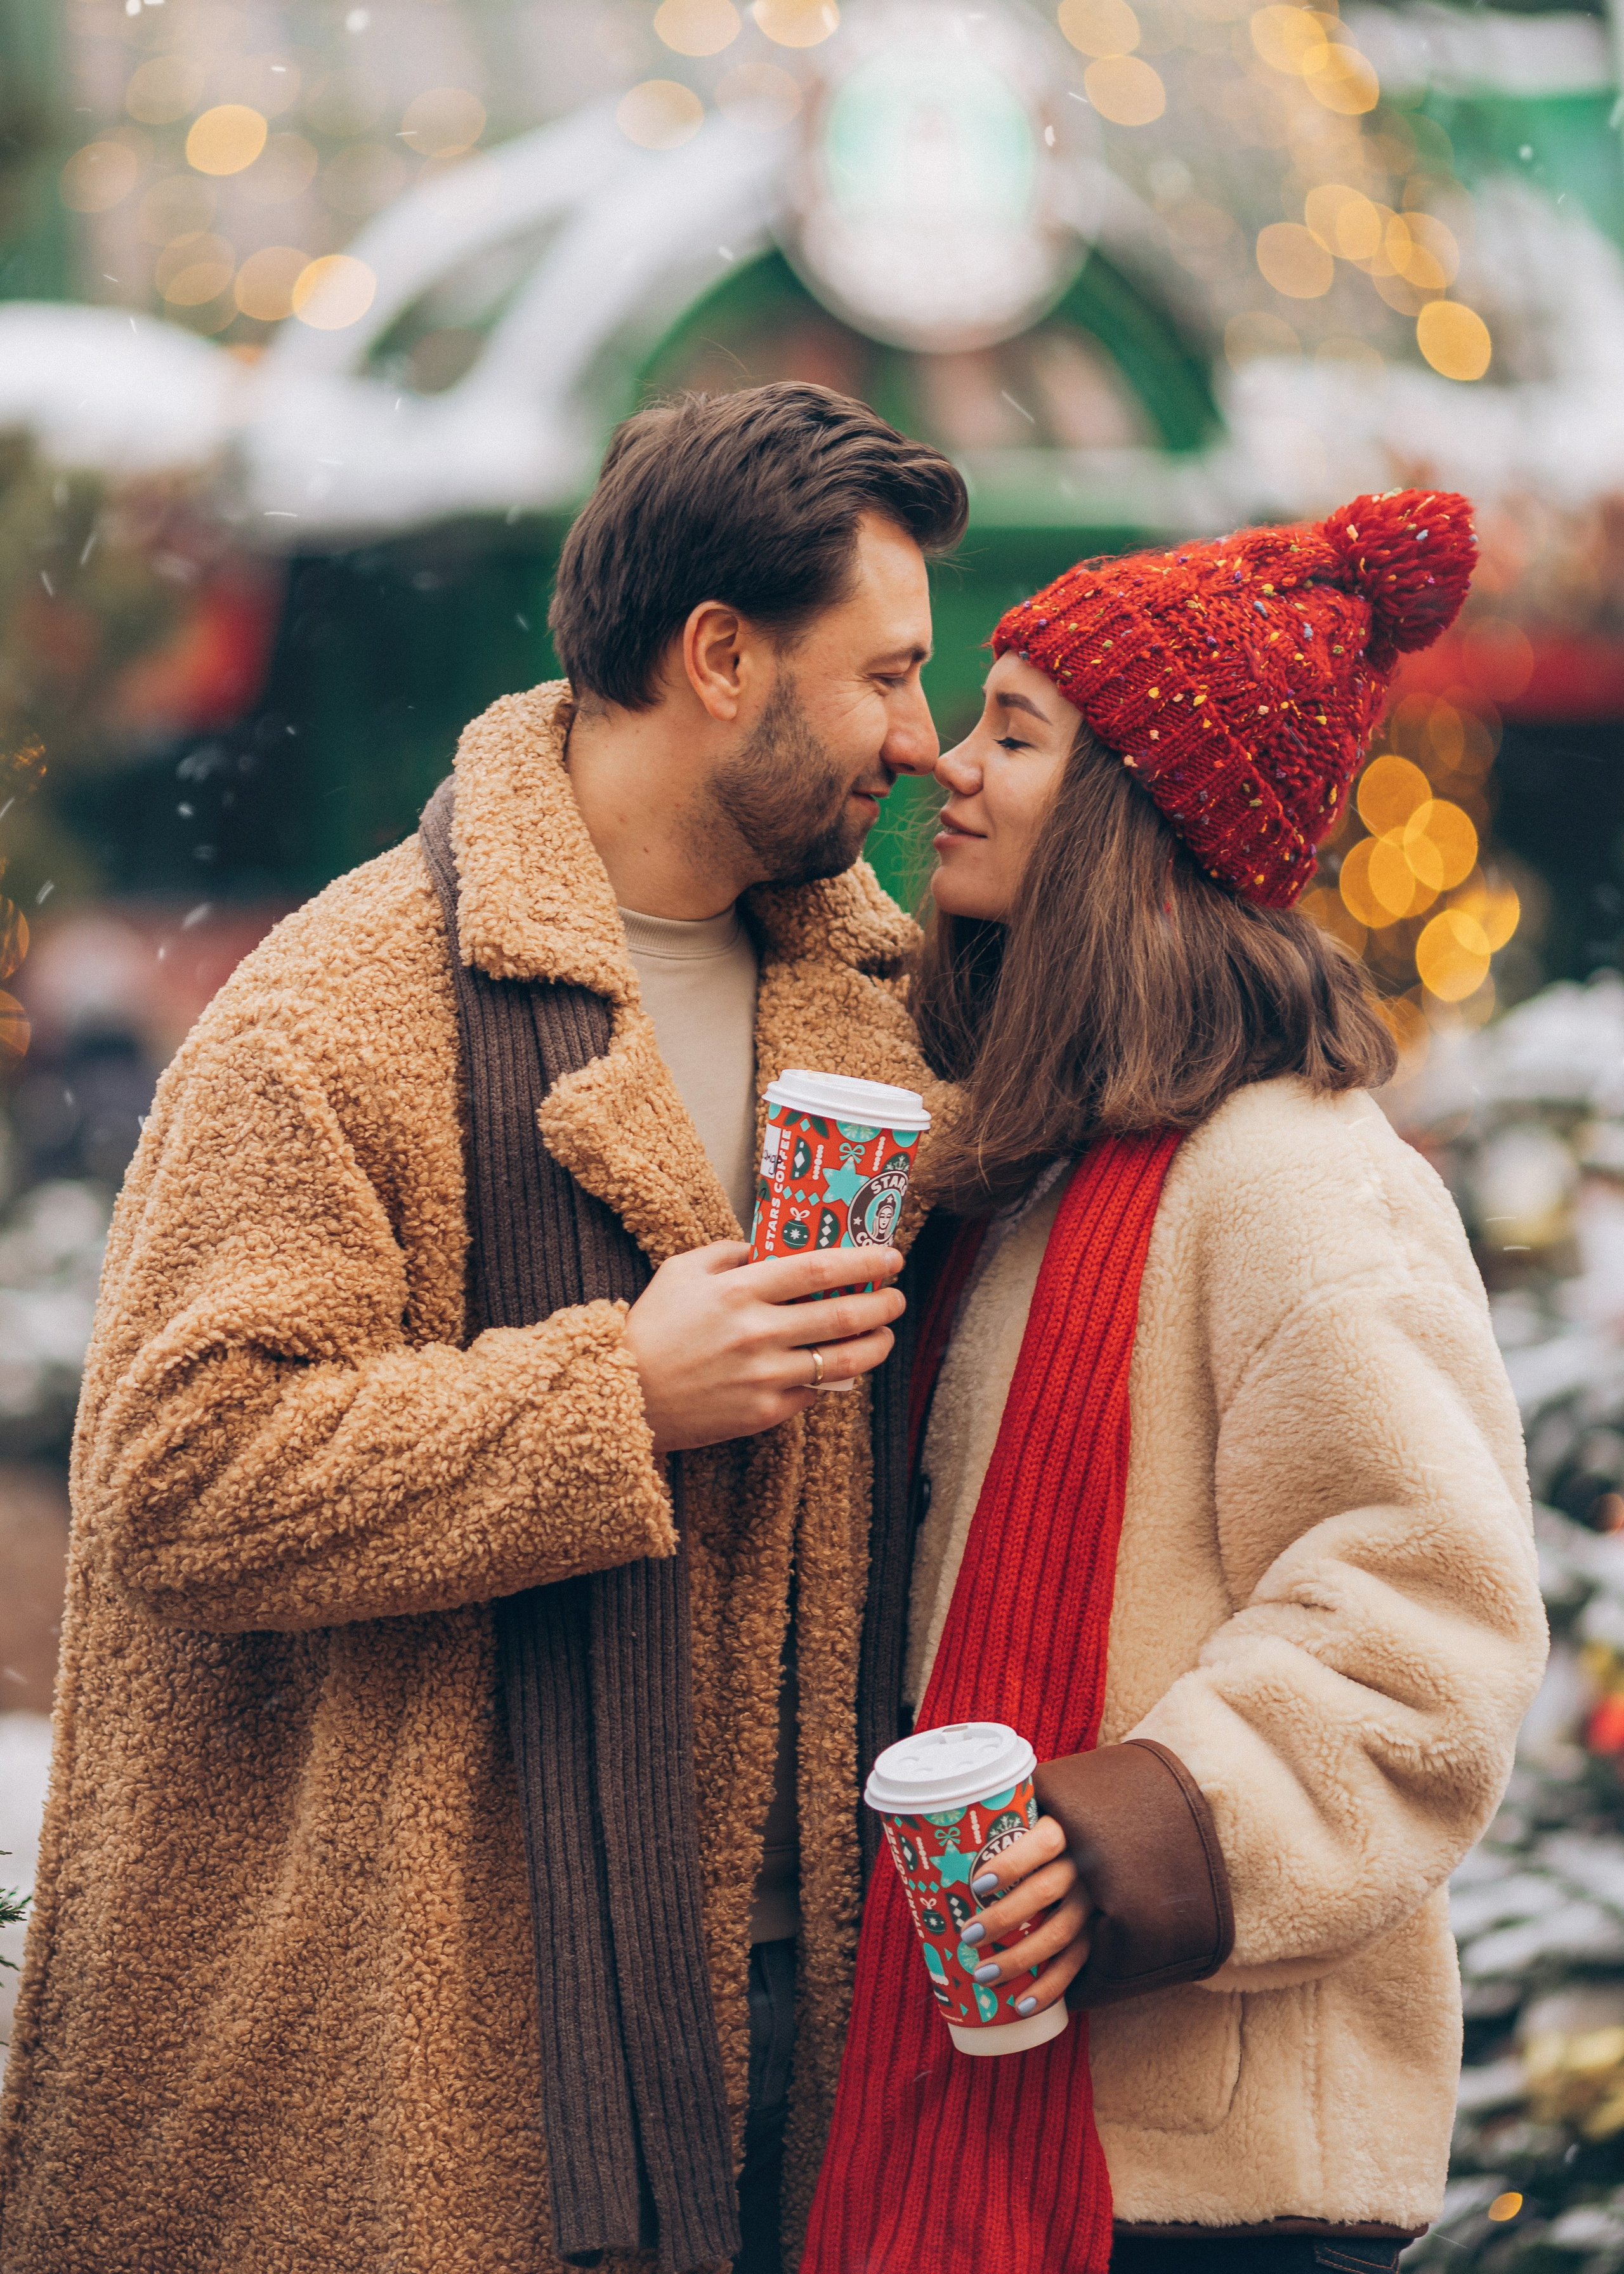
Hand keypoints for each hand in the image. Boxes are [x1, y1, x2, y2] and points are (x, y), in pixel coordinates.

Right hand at [624, 1241, 904, 1455]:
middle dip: (882, 1304)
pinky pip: (813, 1392)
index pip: (819, 1269)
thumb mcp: (680, 1271)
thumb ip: (727, 1253)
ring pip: (840, 1359)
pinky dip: (832, 1378)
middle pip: (842, 1313)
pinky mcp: (761, 1412)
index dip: (863, 1261)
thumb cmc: (651, 1328)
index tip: (889, 1258)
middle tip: (896, 1297)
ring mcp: (763, 1375)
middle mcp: (757, 1331)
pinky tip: (840, 1366)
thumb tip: (766, 1248)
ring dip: (873, 1345)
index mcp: (739, 1290)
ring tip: (883, 1335)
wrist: (622, 1395)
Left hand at [958, 1814, 1089, 2015]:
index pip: (1045, 1842)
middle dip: (1004, 1918)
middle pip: (1046, 1891)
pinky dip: (1050, 1988)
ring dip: (1021, 1959)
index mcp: (1062, 1831)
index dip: (1013, 1863)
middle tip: (967, 1936)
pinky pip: (1075, 1964)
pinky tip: (1023, 2005)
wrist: (1075, 1852)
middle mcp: (1080, 1866)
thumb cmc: (1023, 1841)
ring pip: (1060, 1933)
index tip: (977, 1884)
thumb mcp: (1011, 1829)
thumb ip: (981, 1839)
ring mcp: (1089, 1902)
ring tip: (983, 1976)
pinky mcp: (1093, 1933)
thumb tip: (914, 1857)